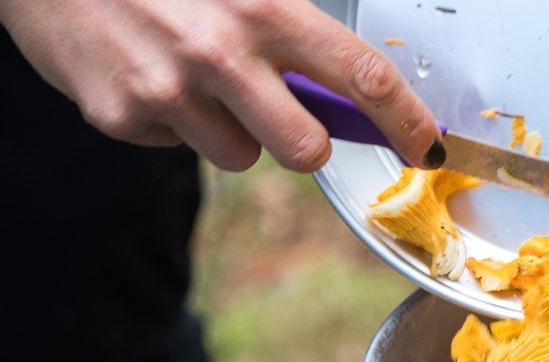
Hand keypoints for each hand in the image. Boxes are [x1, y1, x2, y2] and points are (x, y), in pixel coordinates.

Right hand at [0, 0, 442, 171]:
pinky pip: (179, 149)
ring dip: (232, 131)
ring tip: (195, 78)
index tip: (426, 147)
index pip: (362, 76)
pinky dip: (175, 124)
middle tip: (283, 113)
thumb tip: (353, 97)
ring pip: (240, 159)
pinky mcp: (121, 117)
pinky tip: (150, 76)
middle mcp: (220, 52)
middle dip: (307, 144)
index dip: (406, 120)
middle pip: (308, 151)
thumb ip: (294, 33)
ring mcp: (168, 90)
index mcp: (264, 7)